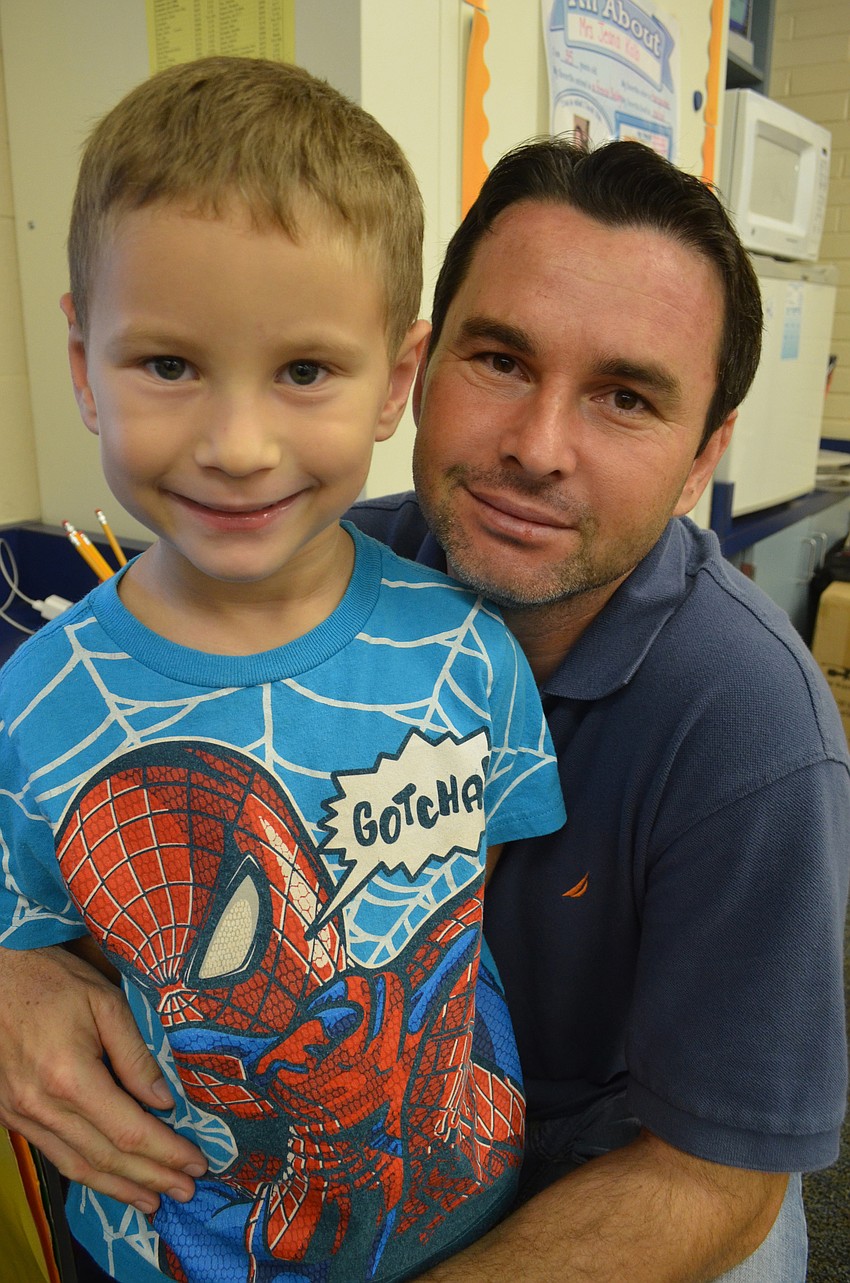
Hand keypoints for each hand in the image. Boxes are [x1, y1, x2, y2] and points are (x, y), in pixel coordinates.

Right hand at [0, 944, 205, 1212]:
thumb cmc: (53, 982)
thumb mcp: (105, 1003)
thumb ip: (136, 1056)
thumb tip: (164, 1101)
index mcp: (70, 1077)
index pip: (129, 1132)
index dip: (166, 1153)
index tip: (196, 1164)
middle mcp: (43, 1106)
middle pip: (106, 1158)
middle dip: (151, 1178)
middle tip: (186, 1191)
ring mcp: (22, 1116)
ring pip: (77, 1166)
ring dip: (119, 1189)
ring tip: (153, 1200)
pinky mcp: (12, 1116)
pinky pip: (55, 1155)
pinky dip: (86, 1174)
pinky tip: (109, 1180)